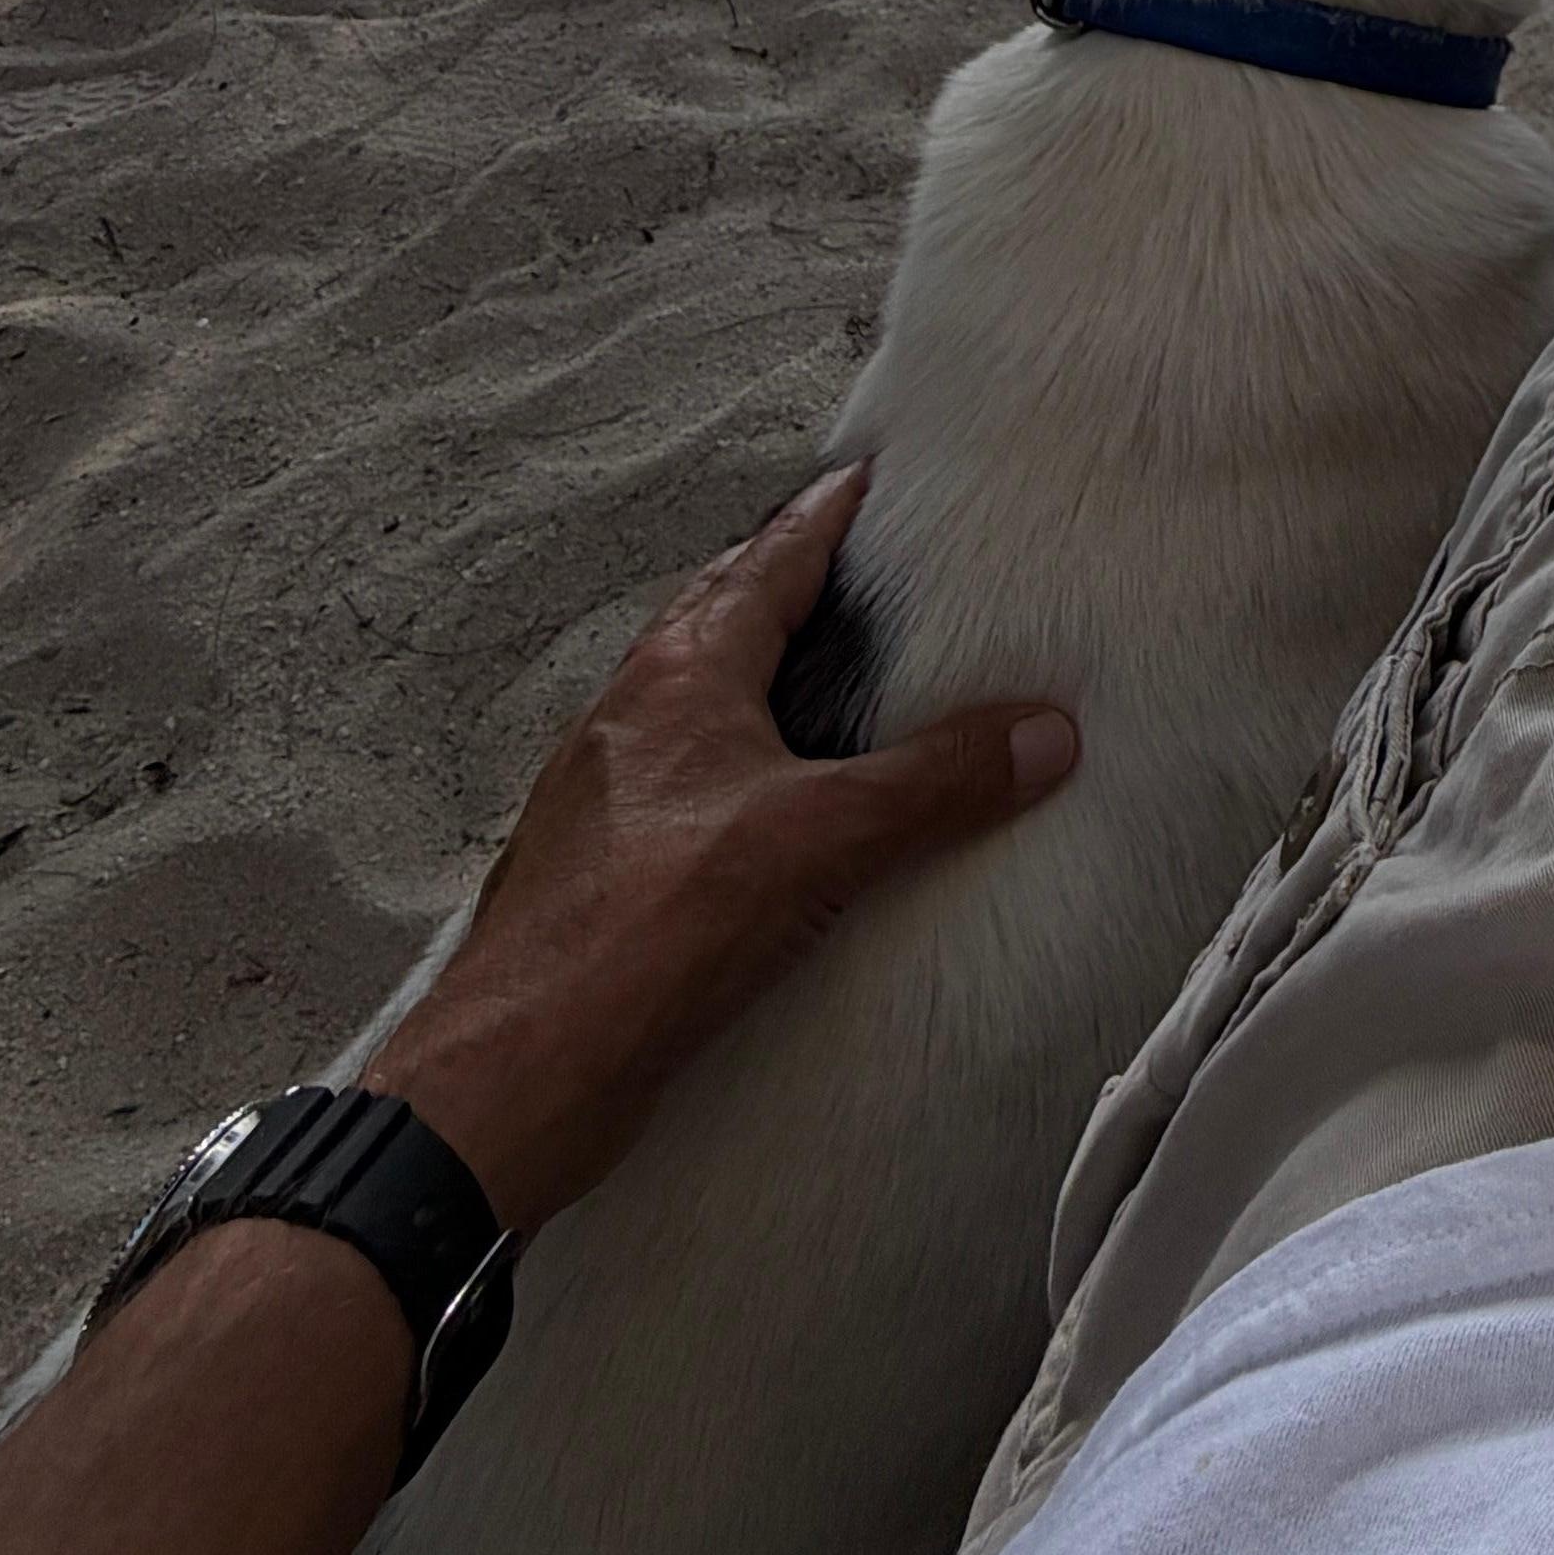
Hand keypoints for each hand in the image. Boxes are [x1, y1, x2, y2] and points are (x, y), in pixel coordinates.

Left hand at [361, 468, 1073, 1235]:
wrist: (512, 1076)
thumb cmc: (636, 937)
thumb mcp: (816, 843)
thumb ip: (934, 783)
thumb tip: (1041, 733)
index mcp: (681, 674)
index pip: (769, 557)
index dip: (828, 514)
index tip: (873, 478)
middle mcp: (634, 714)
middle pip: (723, 617)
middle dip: (791, 586)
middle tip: (866, 572)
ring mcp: (609, 792)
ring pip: (698, 702)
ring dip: (762, 680)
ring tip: (837, 689)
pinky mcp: (604, 869)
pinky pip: (687, 783)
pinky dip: (742, 769)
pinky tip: (775, 816)